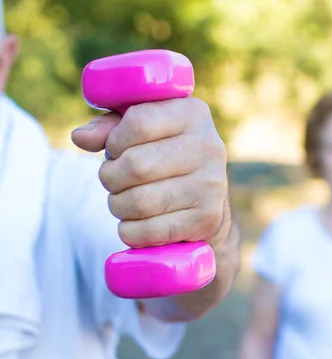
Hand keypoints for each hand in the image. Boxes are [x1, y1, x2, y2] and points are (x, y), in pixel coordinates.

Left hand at [70, 97, 228, 248]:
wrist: (208, 203)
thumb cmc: (164, 157)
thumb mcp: (141, 131)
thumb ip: (110, 127)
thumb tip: (80, 138)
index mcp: (192, 114)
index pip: (138, 122)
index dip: (115, 140)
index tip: (117, 150)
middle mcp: (209, 146)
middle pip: (136, 165)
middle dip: (111, 177)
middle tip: (114, 181)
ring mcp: (211, 185)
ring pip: (139, 202)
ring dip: (118, 206)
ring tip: (124, 202)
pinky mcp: (207, 219)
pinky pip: (149, 231)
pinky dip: (131, 231)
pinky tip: (137, 223)